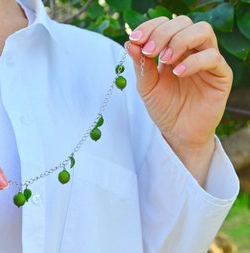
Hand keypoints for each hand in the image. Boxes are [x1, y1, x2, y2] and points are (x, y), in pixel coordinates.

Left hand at [126, 16, 231, 154]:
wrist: (178, 132)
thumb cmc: (163, 109)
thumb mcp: (147, 87)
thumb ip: (141, 66)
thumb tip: (130, 43)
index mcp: (172, 51)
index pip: (165, 24)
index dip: (150, 27)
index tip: (135, 39)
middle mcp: (191, 51)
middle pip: (183, 22)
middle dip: (163, 33)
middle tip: (149, 51)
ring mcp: (207, 61)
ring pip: (202, 31)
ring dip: (180, 40)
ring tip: (165, 60)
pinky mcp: (220, 75)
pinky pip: (213, 57)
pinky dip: (194, 61)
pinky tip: (178, 72)